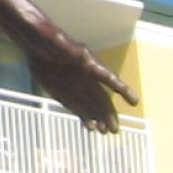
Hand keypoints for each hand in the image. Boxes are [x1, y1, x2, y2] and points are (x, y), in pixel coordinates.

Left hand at [21, 29, 138, 133]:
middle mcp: (87, 79)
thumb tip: (79, 54)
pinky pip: (78, 109)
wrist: (38, 45)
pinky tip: (90, 129)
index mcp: (90, 65)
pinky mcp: (65, 94)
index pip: (109, 79)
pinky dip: (85, 119)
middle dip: (109, 114)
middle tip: (115, 130)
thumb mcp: (59, 43)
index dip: (122, 90)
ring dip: (99, 119)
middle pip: (102, 99)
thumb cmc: (51, 40)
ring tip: (104, 132)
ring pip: (92, 107)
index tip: (134, 102)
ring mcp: (76, 88)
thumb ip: (70, 51)